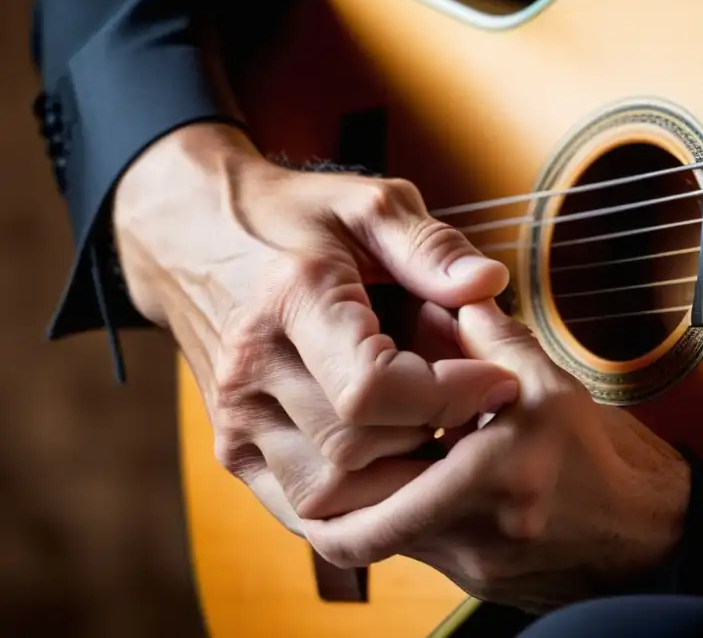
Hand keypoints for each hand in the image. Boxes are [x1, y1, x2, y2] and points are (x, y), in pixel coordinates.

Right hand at [111, 123, 518, 532]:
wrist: (193, 237)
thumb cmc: (297, 220)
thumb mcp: (369, 205)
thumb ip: (430, 247)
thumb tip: (488, 285)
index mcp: (289, 298)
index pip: (373, 388)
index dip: (450, 395)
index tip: (500, 381)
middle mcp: (250, 366)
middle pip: (357, 446)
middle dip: (434, 435)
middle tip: (479, 409)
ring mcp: (234, 416)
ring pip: (330, 492)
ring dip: (401, 476)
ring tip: (442, 432)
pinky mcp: (232, 449)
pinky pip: (302, 507)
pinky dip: (362, 500)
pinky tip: (400, 462)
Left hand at [302, 299, 694, 611]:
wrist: (647, 533)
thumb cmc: (605, 457)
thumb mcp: (552, 383)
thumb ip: (489, 338)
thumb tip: (443, 301)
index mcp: (494, 477)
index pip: (372, 498)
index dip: (323, 474)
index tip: (313, 434)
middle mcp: (476, 534)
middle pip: (357, 534)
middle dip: (324, 495)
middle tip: (310, 451)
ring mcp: (473, 569)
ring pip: (382, 546)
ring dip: (360, 505)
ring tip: (356, 455)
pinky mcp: (476, 581)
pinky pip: (414, 551)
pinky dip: (396, 516)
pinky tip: (405, 476)